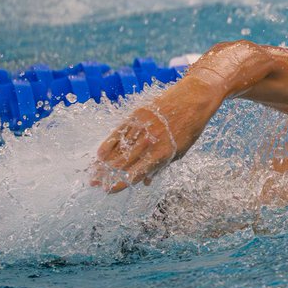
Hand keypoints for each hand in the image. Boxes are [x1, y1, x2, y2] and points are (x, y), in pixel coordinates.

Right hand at [90, 76, 221, 192]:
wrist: (194, 98)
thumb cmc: (190, 127)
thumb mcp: (181, 150)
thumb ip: (161, 166)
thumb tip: (145, 182)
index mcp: (163, 153)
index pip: (136, 173)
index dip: (120, 183)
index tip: (108, 190)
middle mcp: (150, 142)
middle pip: (123, 162)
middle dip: (107, 174)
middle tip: (94, 182)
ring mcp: (142, 127)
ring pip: (118, 148)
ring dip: (103, 162)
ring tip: (93, 171)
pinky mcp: (137, 115)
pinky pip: (119, 132)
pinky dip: (108, 144)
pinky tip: (99, 154)